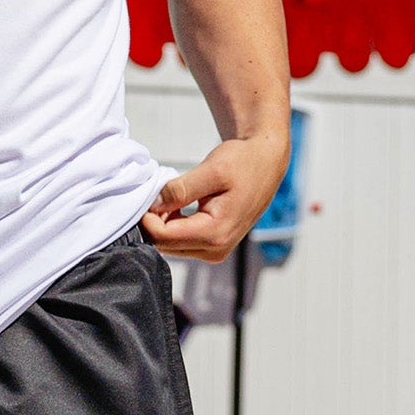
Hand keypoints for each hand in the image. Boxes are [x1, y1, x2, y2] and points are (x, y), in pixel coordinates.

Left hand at [140, 131, 290, 262]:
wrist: (266, 163)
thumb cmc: (244, 162)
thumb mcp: (211, 170)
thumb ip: (181, 190)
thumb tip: (153, 205)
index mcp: (216, 233)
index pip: (165, 237)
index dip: (148, 218)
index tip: (148, 196)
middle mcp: (216, 249)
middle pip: (166, 245)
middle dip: (155, 221)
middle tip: (159, 194)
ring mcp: (215, 251)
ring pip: (171, 246)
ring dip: (164, 224)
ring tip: (174, 197)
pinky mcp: (213, 248)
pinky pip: (181, 243)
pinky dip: (174, 225)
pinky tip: (180, 206)